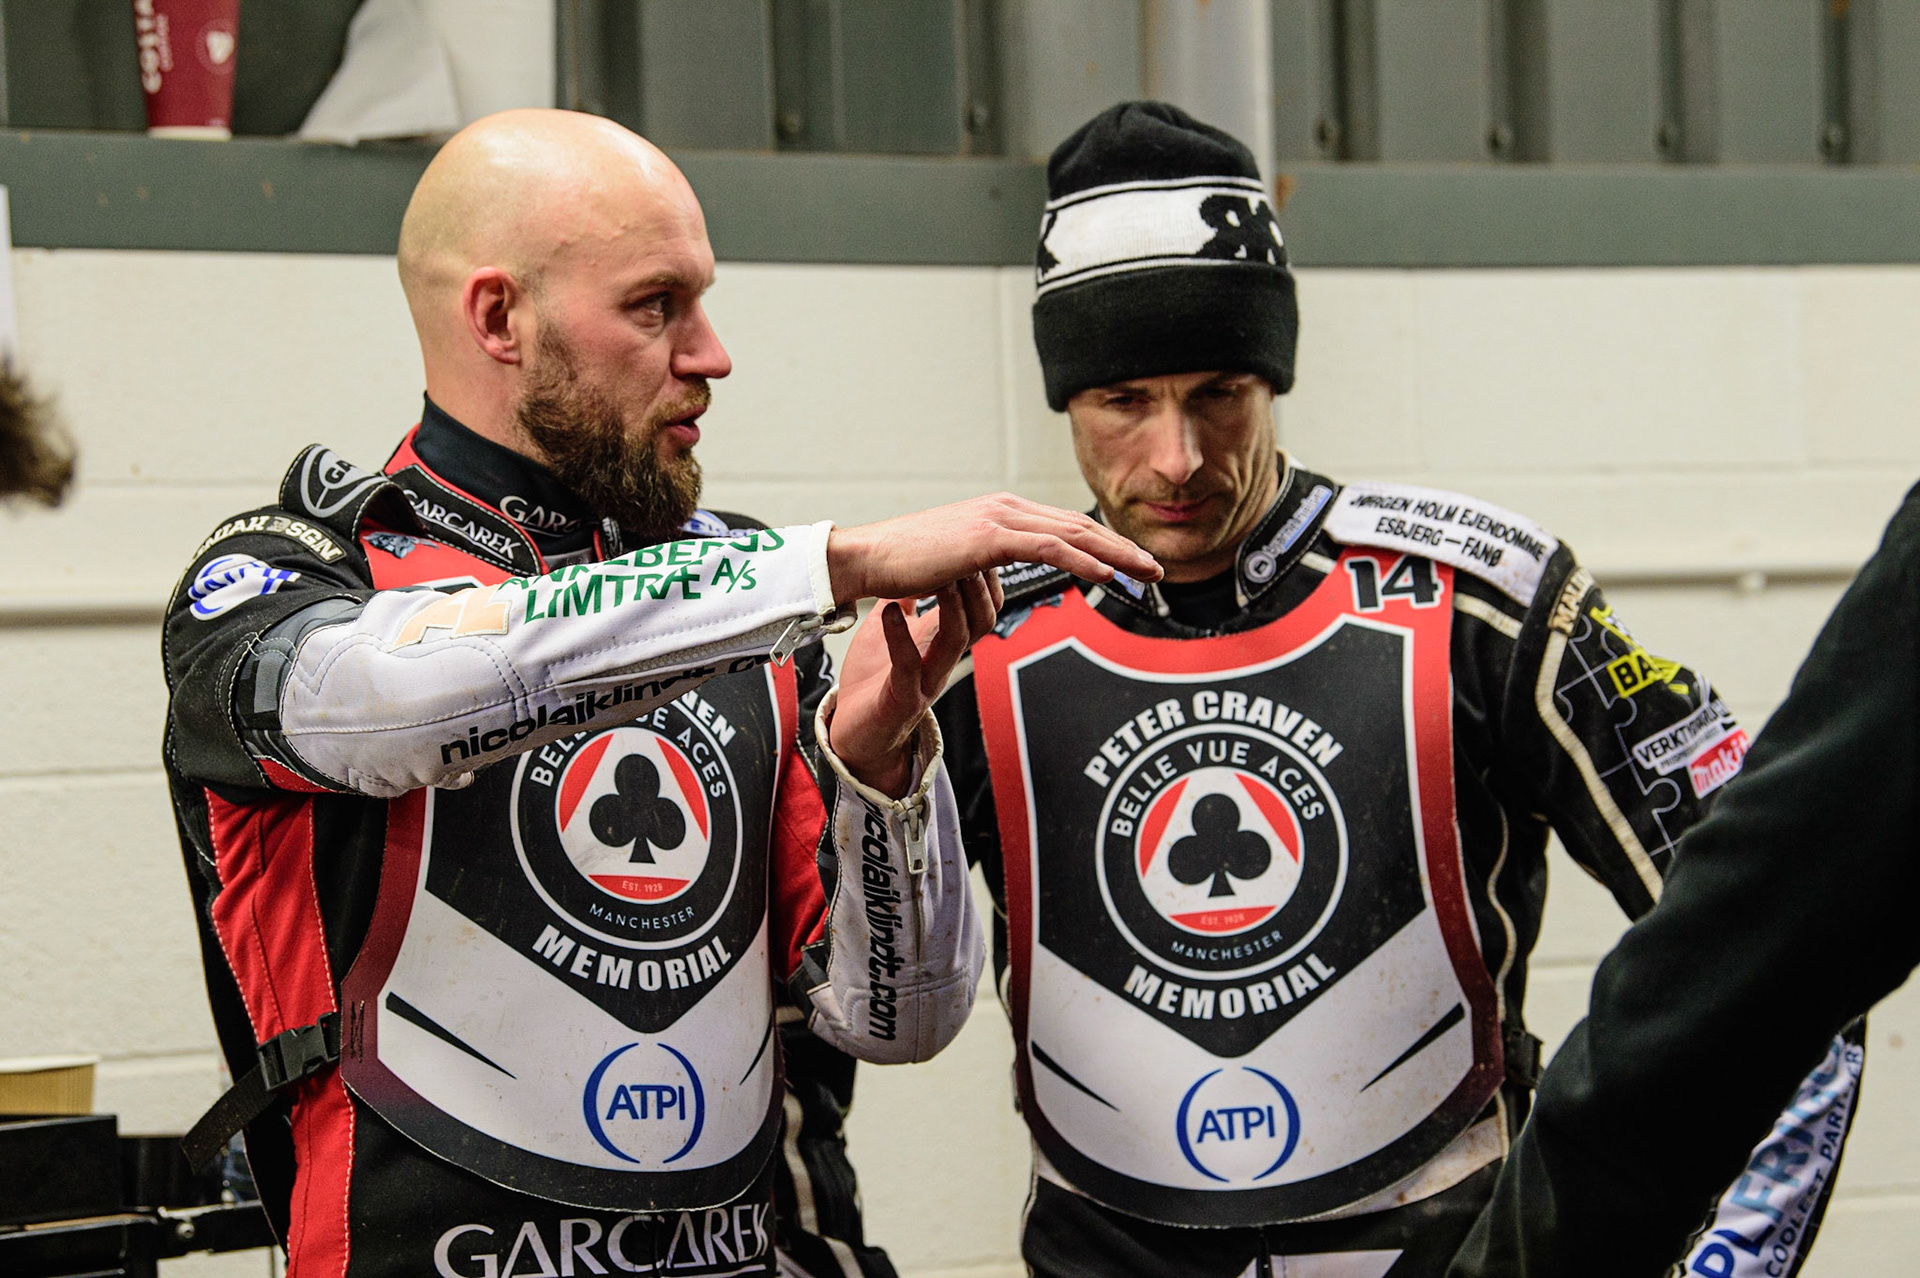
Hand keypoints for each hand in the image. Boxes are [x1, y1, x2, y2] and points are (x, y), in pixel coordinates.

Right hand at [825, 493, 1159, 604]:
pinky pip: (1048, 549)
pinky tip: (1107, 574)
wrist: (870, 559)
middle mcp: (1005, 508)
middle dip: (1123, 547)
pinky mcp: (988, 538)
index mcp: (1001, 513)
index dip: (1105, 543)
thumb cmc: (906, 566)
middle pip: (1079, 526)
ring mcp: (998, 519)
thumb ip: (987, 565)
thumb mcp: (958, 563)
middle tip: (1156, 567)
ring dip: (1116, 554)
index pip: (1066, 526)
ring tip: (1146, 571)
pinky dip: (1082, 561)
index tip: (1133, 563)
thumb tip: (1000, 583)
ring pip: (1072, 534)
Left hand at [828, 572, 1004, 796]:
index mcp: (941, 643)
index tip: (974, 546)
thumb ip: (906, 601)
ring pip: (956, 641)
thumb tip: (914, 566)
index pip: (981, 607)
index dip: (983, 578)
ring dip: (952, 606)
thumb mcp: (892, 632)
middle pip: (981, 621)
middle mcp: (941, 661)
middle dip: (978, 586)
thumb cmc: (873, 683)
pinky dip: (900, 637)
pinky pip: (909, 666)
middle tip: (969, 554)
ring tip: (941, 577)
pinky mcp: (901, 699)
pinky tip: (890, 612)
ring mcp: (925, 681)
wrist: (854, 734)